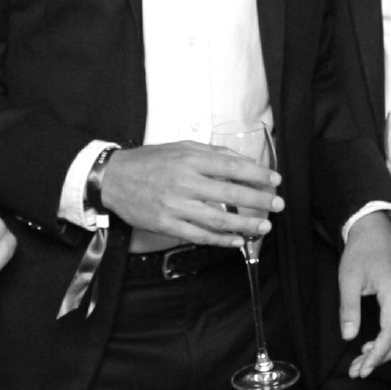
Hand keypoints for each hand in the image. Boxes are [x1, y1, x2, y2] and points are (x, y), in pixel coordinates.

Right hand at [99, 142, 281, 246]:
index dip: (257, 174)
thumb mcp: (180, 148)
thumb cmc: (149, 162)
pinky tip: (237, 240)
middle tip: (278, 205)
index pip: (232, 166)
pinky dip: (221, 240)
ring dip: (245, 225)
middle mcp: (184, 182)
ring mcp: (175, 206)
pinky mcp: (166, 225)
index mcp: (190, 160)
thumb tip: (242, 162)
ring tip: (264, 227)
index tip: (274, 180)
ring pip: (218, 219)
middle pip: (230, 194)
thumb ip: (212, 154)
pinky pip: (199, 236)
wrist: (112, 179)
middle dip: (259, 200)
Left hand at [340, 211, 390, 377]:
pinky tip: (372, 343)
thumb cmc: (360, 250)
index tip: (361, 368)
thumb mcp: (348, 279)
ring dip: (385, 350)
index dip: (376, 355)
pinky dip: (389, 338)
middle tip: (358, 369)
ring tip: (362, 359)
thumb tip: (349, 336)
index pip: (390, 334)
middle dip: (380, 358)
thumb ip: (350, 309)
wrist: (374, 226)